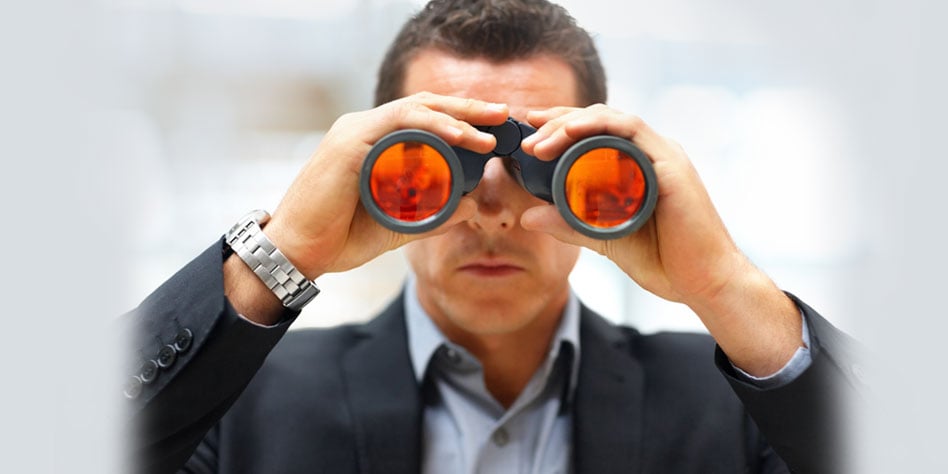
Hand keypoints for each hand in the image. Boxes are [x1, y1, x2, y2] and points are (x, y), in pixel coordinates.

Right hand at [266, 92, 508, 277]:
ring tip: (490, 130)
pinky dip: (433, 126)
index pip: (425, 119)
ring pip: (416, 109)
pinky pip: (398, 124)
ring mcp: (356, 131)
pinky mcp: (349, 142)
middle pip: (426, 106)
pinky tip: (460, 136)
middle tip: (505, 114)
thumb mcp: (399, 224)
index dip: (463, 120)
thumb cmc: (340, 237)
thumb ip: (434, 213)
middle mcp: (365, 129)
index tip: (496, 128)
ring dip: (458, 117)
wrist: (297, 253)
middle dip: (469, 108)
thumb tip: (472, 205)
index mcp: (375, 143)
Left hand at [519, 105, 801, 375]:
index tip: (529, 134)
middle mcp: (651, 154)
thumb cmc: (666, 262)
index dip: (560, 127)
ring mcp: (662, 155)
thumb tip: (528, 217)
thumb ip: (570, 226)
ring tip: (538, 140)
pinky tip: (570, 131)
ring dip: (570, 123)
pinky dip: (598, 125)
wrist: (706, 284)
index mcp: (638, 166)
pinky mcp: (671, 164)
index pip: (595, 133)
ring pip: (610, 119)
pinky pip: (632, 130)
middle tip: (526, 132)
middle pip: (599, 120)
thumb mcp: (605, 240)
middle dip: (558, 120)